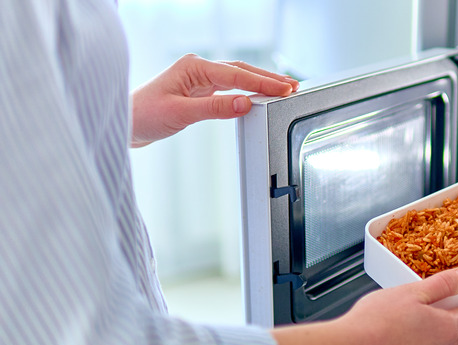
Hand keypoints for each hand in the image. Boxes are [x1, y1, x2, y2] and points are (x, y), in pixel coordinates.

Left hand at [130, 54, 298, 147]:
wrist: (124, 124)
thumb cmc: (143, 116)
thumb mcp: (180, 113)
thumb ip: (214, 108)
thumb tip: (244, 103)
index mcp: (193, 67)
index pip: (236, 74)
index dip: (262, 83)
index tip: (283, 90)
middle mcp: (197, 69)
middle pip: (241, 71)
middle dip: (268, 79)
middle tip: (292, 87)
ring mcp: (199, 80)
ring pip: (237, 78)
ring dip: (260, 83)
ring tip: (283, 89)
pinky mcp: (199, 92)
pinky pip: (229, 88)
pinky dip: (247, 91)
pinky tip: (259, 96)